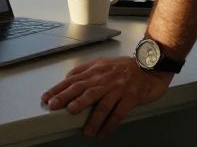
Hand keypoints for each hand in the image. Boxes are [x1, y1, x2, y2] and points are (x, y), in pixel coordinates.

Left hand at [41, 56, 172, 137]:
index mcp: (96, 71)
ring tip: (84, 129)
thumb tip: (68, 78)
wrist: (150, 66)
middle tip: (55, 107)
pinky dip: (110, 124)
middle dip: (67, 99)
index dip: (58, 89)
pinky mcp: (131, 97)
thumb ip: (85, 70)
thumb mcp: (102, 63)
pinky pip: (119, 113)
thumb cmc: (125, 67)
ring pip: (101, 104)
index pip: (72, 80)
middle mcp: (105, 79)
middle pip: (83, 90)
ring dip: (91, 118)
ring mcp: (118, 88)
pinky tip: (103, 132)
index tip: (46, 98)